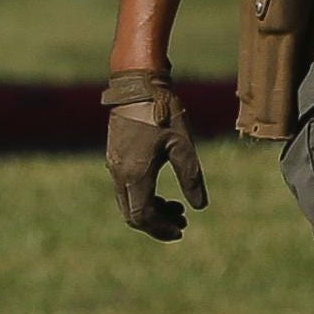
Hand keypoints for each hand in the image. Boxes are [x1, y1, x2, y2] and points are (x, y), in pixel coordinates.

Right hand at [103, 68, 206, 239]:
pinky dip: (143, 196)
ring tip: (177, 206)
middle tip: (182, 222)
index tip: (181, 229)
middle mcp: (119, 174)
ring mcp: (114, 165)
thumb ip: (191, 178)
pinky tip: (162, 189)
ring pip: (128, 202)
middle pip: (132, 215)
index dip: (161, 229)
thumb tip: (199, 207)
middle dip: (157, 224)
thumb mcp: (183, 145)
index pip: (142, 217)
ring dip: (151, 210)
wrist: (137, 84)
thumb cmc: (162, 112)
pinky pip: (126, 188)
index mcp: (135, 174)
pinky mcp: (114, 156)